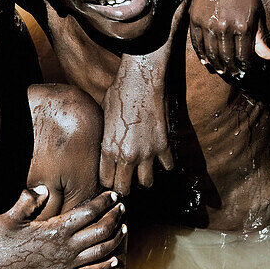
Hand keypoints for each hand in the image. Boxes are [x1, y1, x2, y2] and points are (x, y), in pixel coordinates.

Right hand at [0, 186, 125, 268]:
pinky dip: (106, 265)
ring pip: (101, 251)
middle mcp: (66, 248)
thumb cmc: (0, 243)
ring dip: (116, 239)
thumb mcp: (10, 217)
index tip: (112, 194)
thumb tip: (42, 187)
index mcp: (56, 230)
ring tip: (124, 227)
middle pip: (101, 231)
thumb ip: (27, 201)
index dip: (103, 202)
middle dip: (115, 217)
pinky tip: (115, 259)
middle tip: (121, 207)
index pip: (88, 213)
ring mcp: (67, 265)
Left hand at [100, 61, 173, 194]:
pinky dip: (164, 164)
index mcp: (107, 149)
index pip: (105, 181)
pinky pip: (167, 166)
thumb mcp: (102, 116)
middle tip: (126, 180)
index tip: (111, 177)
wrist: (141, 80)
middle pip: (124, 189)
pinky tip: (160, 157)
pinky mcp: (163, 145)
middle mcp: (126, 155)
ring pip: (147, 183)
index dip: (108, 181)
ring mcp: (147, 152)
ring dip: (144, 178)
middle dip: (124, 186)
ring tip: (143, 170)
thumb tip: (104, 145)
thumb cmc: (118, 93)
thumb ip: (104, 137)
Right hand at [188, 0, 269, 76]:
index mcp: (244, 25)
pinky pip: (197, 43)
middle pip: (227, 57)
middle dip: (231, 68)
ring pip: (211, 53)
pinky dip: (202, 55)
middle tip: (232, 73)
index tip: (244, 69)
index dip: (244, 66)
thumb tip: (269, 58)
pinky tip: (206, 60)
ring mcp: (208, 23)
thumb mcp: (257, 12)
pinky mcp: (195, 19)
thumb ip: (261, 37)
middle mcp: (225, 26)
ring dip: (216, 64)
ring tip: (220, 69)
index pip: (244, 56)